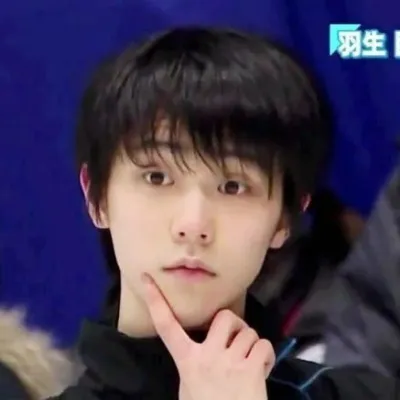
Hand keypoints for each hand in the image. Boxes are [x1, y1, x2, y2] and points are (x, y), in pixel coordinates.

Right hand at [141, 273, 274, 399]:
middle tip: (235, 338)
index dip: (156, 300)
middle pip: (225, 317)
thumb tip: (202, 346)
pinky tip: (261, 368)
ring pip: (249, 332)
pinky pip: (264, 345)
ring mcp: (230, 362)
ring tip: (248, 360)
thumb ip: (194, 362)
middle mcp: (207, 356)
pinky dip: (266, 355)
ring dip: (251, 343)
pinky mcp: (251, 370)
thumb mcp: (189, 385)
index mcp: (187, 360)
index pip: (166, 326)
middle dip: (234, 323)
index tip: (148, 280)